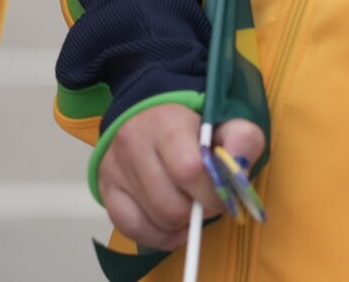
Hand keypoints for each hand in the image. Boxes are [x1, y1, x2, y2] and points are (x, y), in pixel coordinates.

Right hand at [100, 103, 267, 248]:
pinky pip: (131, 229)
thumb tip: (239, 173)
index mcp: (166, 123)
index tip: (224, 195)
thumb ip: (242, 141)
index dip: (213, 194)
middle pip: (171, 205)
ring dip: (180, 225)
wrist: (151, 113)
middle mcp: (133, 144)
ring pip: (154, 221)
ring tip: (189, 207)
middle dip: (198, 212)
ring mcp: (115, 169)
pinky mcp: (106, 189)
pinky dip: (157, 236)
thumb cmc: (193, 125)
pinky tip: (171, 225)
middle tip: (205, 201)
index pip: (189, 170)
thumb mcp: (226, 123)